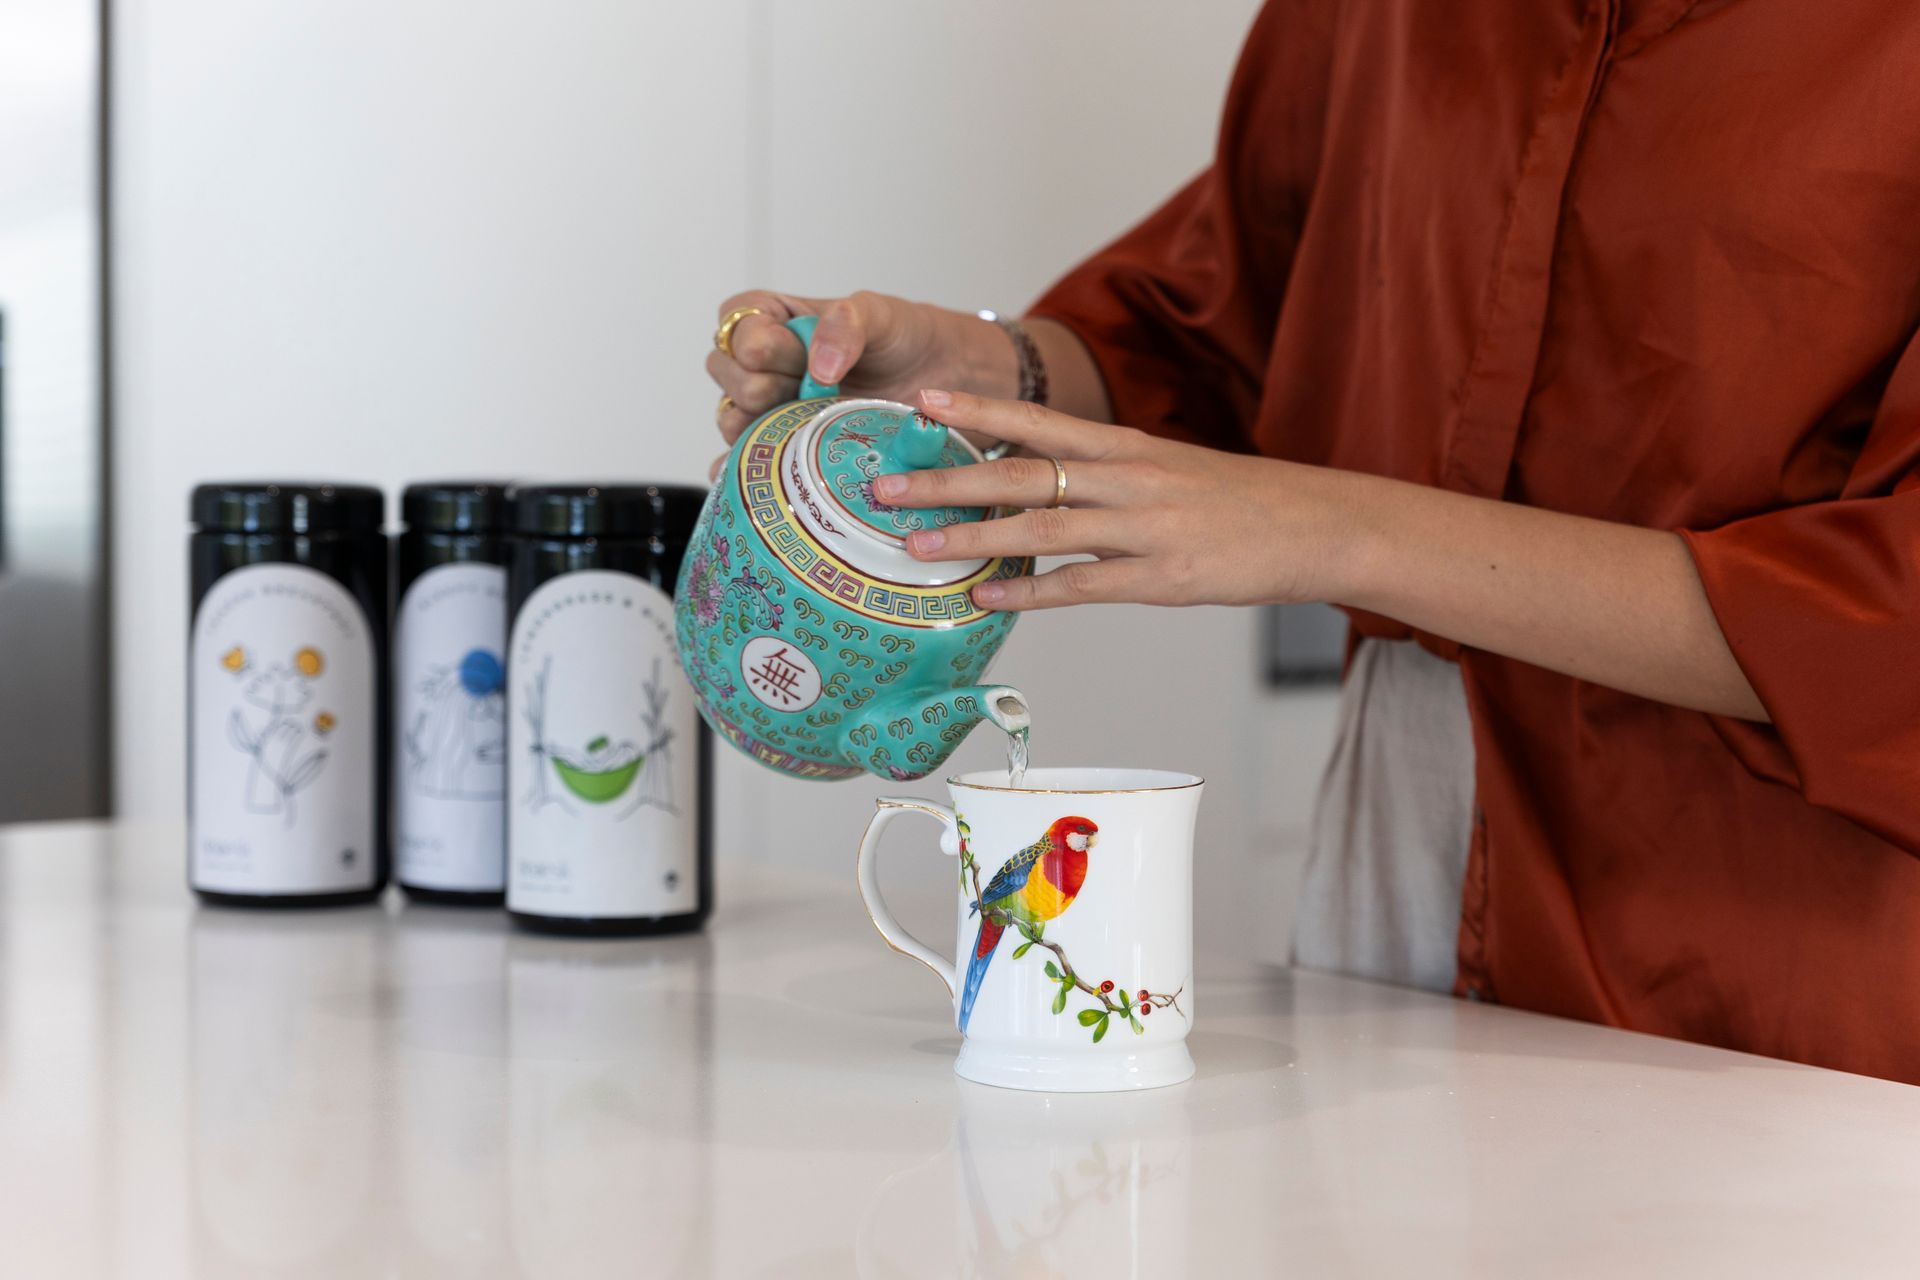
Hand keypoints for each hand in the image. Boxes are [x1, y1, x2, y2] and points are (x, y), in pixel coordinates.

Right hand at [707, 291, 1016, 444]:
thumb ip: (845, 325)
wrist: (939, 381)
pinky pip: (746, 463)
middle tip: (812, 392)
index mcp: (773, 317)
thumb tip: (816, 368)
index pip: (735, 326)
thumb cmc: (903, 337)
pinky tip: (760, 484)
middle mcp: (763, 362)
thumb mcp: (879, 314)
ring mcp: (770, 407)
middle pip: (726, 375)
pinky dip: (747, 474)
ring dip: (760, 428)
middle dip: (763, 385)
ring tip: (801, 430)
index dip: (758, 343)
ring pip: (732, 419)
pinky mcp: (784, 446)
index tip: (797, 356)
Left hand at [882, 391, 1765, 720]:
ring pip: (1041, 531)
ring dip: (970, 539)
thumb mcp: (1172, 472)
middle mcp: (1128, 480)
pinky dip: (1030, 594)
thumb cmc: (1243, 502)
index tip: (917, 402)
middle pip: (1021, 476)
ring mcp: (1144, 531)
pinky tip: (985, 599)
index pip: (1038, 422)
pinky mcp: (1162, 580)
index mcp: (1129, 448)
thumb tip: (1044, 484)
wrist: (1323, 527)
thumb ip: (1108, 475)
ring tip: (911, 547)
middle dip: (945, 480)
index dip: (975, 413)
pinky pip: (1082, 589)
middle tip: (880, 484)